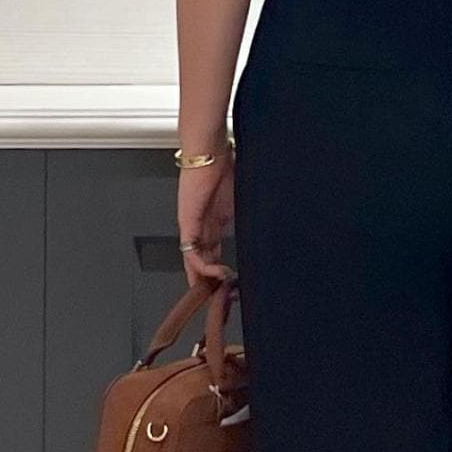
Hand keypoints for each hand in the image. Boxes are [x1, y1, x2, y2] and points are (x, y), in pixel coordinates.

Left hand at [177, 144, 235, 287]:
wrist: (209, 150)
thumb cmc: (224, 164)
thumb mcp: (241, 198)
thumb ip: (246, 215)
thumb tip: (264, 225)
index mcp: (213, 220)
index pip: (212, 253)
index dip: (218, 272)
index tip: (229, 287)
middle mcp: (200, 226)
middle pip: (201, 262)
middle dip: (210, 284)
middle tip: (221, 301)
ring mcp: (192, 225)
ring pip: (194, 261)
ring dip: (205, 279)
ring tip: (218, 292)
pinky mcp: (187, 221)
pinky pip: (191, 251)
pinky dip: (202, 266)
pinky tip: (215, 274)